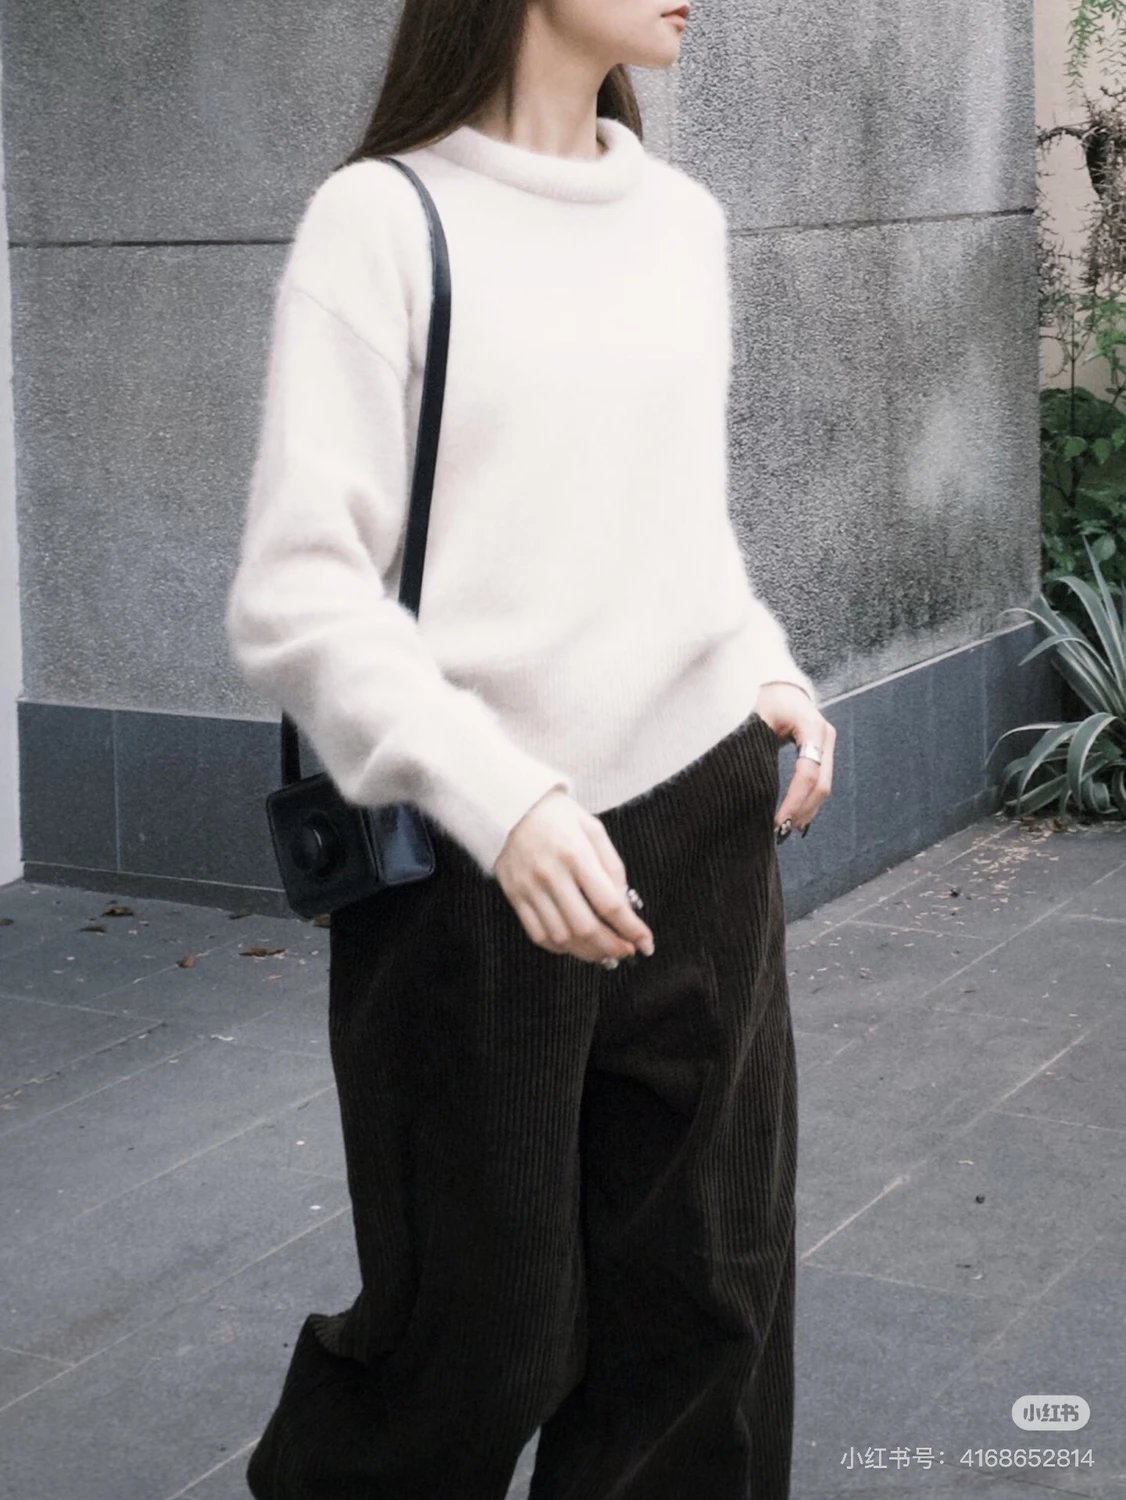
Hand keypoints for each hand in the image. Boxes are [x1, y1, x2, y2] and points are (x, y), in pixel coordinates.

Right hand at [495, 788, 655, 963]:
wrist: (511, 805)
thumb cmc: (558, 816)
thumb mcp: (593, 829)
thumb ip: (612, 866)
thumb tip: (624, 905)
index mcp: (576, 854)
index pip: (609, 904)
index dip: (631, 929)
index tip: (645, 943)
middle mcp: (551, 874)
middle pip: (586, 927)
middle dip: (612, 947)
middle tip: (626, 951)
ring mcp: (529, 888)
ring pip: (562, 937)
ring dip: (588, 952)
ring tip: (604, 953)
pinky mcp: (514, 895)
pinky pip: (538, 934)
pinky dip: (560, 948)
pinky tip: (575, 945)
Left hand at [754, 681, 835, 838]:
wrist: (779, 685)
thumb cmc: (764, 699)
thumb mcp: (757, 716)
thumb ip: (755, 744)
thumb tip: (749, 782)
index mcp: (811, 726)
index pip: (807, 773)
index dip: (795, 800)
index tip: (777, 821)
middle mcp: (824, 736)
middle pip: (821, 783)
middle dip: (803, 810)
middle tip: (782, 831)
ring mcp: (826, 743)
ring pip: (824, 785)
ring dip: (808, 809)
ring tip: (787, 828)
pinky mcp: (823, 750)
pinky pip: (820, 780)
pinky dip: (809, 800)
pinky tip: (797, 816)